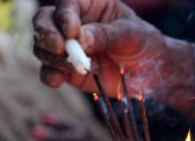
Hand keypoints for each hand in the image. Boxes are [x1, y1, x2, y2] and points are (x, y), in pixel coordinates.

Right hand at [33, 0, 166, 96]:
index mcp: (88, 5)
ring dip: (52, 57)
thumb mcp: (130, 34)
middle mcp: (72, 24)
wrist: (151, 73)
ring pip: (42, 48)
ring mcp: (67, 49)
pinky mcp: (67, 72)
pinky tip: (58, 80)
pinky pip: (48, 72)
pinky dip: (49, 76)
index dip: (64, 16)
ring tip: (75, 66)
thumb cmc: (143, 43)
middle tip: (59, 47)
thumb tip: (79, 38)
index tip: (72, 31)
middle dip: (46, 34)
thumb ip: (105, 34)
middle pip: (44, 22)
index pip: (66, 4)